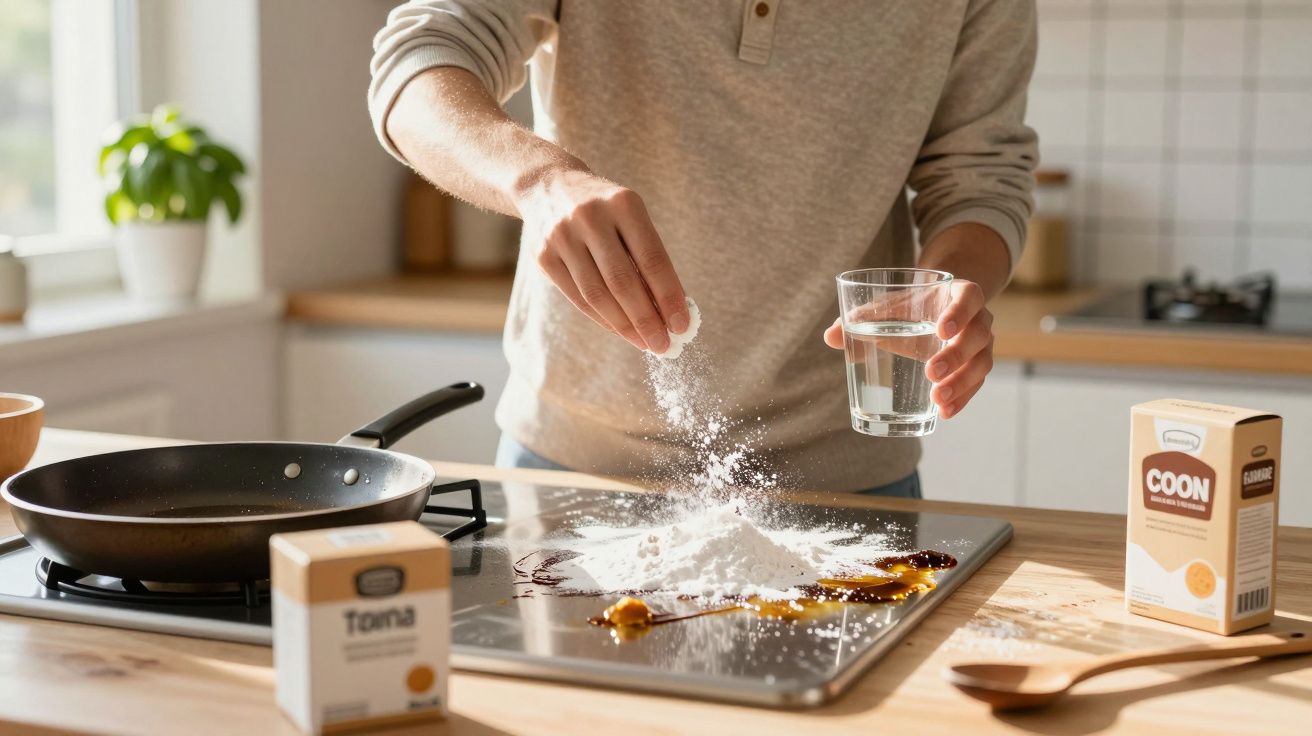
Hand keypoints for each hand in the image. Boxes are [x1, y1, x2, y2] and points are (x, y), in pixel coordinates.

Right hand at [516, 168, 688, 352]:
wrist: (548, 185)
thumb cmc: (605, 210)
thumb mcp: (631, 218)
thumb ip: (649, 258)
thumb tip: (671, 312)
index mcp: (623, 204)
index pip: (652, 259)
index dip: (669, 296)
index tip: (683, 325)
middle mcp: (590, 217)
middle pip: (623, 282)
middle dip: (647, 319)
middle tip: (664, 345)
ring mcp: (561, 236)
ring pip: (597, 295)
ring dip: (625, 326)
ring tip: (645, 343)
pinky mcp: (542, 255)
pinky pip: (577, 298)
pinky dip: (602, 319)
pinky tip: (621, 330)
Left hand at [823, 279, 993, 418]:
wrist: (936, 309)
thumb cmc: (911, 306)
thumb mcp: (890, 306)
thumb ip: (862, 317)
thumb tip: (829, 336)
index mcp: (960, 293)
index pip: (969, 297)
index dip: (959, 313)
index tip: (940, 331)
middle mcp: (979, 318)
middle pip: (978, 335)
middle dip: (956, 356)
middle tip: (931, 373)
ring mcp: (981, 344)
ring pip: (982, 364)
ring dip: (962, 383)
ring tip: (937, 400)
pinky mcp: (976, 367)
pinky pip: (975, 385)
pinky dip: (962, 399)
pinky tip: (945, 413)